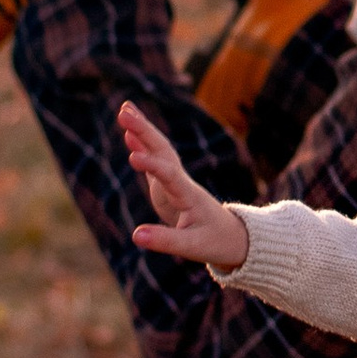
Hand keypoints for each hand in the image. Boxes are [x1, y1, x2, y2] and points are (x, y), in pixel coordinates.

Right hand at [121, 100, 248, 273]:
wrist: (232, 237)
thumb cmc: (215, 241)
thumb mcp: (191, 246)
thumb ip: (165, 240)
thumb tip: (136, 236)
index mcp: (189, 196)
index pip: (170, 176)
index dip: (152, 166)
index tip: (133, 157)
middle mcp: (182, 182)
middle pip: (163, 151)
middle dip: (144, 131)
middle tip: (124, 112)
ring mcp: (176, 181)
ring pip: (159, 150)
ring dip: (143, 130)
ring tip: (124, 110)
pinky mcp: (169, 186)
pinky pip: (154, 160)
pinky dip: (142, 145)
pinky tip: (128, 134)